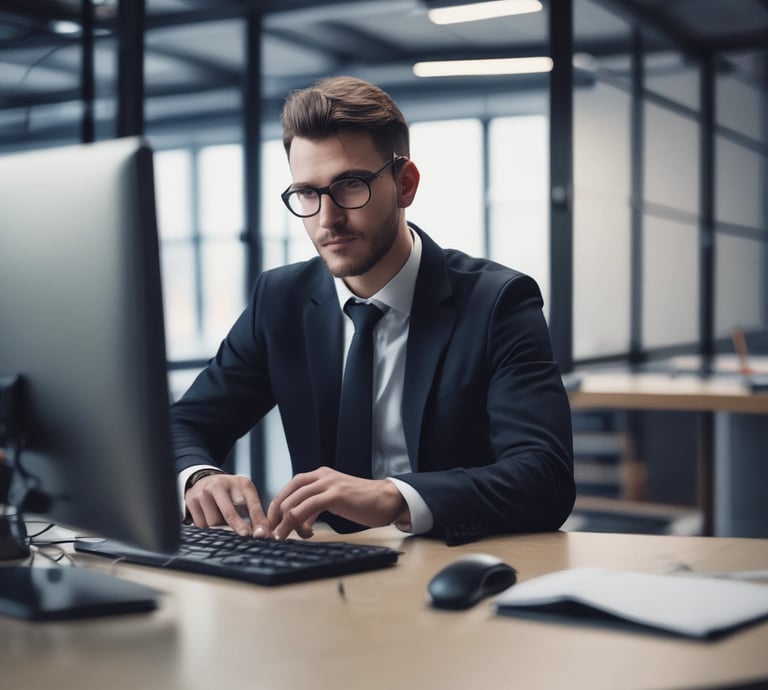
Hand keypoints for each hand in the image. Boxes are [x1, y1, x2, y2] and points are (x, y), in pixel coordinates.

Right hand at [185, 473, 270, 537]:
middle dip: (234, 528)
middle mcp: (219, 484)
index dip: (252, 520)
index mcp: (241, 482)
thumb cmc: (233, 492)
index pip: (249, 503)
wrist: (207, 480)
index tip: (249, 534)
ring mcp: (203, 492)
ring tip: (224, 522)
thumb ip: (256, 515)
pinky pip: (200, 525)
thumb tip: (263, 535)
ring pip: (212, 523)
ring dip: (220, 529)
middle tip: (240, 538)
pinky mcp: (190, 500)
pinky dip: (208, 528)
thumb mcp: (247, 496)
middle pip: (227, 515)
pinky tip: (212, 520)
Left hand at [267, 466, 408, 539]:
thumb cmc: (363, 503)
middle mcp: (321, 475)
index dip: (277, 506)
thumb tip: (298, 521)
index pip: (289, 487)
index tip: (274, 524)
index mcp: (320, 474)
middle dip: (276, 517)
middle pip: (287, 495)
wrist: (387, 499)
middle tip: (275, 534)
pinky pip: (307, 508)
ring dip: (285, 523)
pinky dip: (298, 523)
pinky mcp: (335, 495)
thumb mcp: (335, 498)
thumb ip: (316, 504)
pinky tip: (305, 534)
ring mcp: (328, 484)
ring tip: (284, 537)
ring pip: (294, 503)